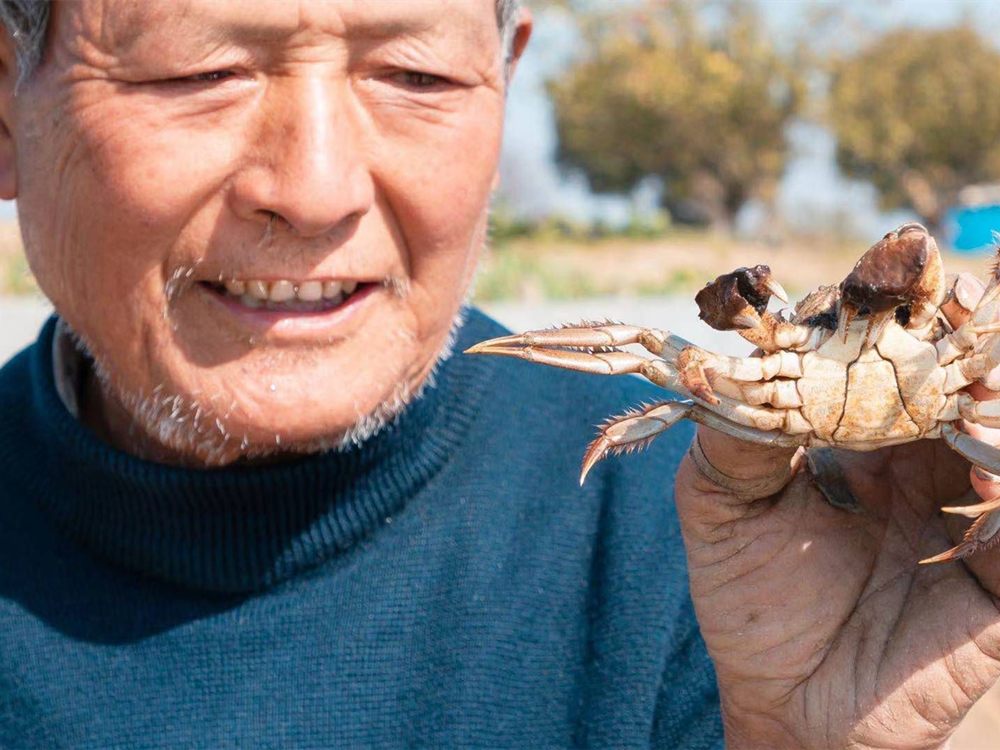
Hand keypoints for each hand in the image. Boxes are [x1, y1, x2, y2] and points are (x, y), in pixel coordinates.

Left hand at [674, 276, 999, 749]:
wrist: (791, 703)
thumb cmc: (750, 598)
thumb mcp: (719, 507)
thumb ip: (730, 436)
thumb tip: (732, 366)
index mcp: (856, 435)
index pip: (888, 358)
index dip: (897, 319)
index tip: (901, 282)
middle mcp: (919, 460)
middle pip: (961, 380)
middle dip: (966, 341)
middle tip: (960, 306)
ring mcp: (964, 510)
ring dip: (997, 398)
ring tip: (976, 384)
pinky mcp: (999, 575)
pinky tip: (980, 467)